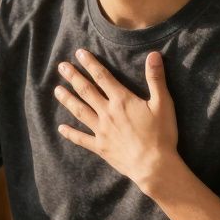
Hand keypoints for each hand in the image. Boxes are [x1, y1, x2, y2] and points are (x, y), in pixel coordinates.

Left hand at [53, 49, 179, 193]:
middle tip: (61, 66)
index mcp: (122, 100)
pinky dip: (70, 133)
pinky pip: (81, 139)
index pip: (102, 77)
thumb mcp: (163, 103)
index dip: (90, 64)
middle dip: (73, 77)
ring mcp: (101, 130)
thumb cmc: (161, 134)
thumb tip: (153, 55)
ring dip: (67, 100)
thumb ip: (156, 78)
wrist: (153, 165)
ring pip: (80, 111)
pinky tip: (61, 128)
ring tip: (56, 90)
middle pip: (86, 91)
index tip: (79, 53)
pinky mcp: (100, 147)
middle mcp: (107, 112)